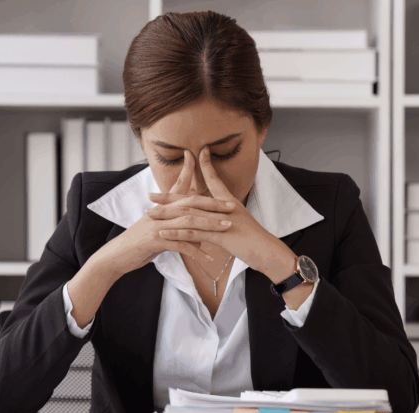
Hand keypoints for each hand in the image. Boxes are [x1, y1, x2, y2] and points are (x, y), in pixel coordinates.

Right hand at [89, 149, 235, 278]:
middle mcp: (159, 213)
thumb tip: (201, 238)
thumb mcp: (160, 234)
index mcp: (160, 208)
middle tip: (232, 206)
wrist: (116, 256)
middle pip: (190, 203)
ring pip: (188, 221)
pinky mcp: (154, 240)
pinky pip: (180, 244)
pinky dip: (196, 251)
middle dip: (213, 204)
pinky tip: (209, 258)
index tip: (208, 169)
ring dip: (209, 225)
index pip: (180, 189)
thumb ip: (180, 232)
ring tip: (227, 228)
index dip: (191, 175)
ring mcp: (156, 225)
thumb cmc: (139, 246)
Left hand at [149, 147, 298, 284]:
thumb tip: (215, 215)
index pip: (214, 179)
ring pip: (189, 215)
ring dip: (167, 214)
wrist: (268, 251)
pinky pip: (194, 233)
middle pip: (192, 198)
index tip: (192, 154)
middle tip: (150, 195)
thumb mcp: (239, 223)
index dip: (204, 166)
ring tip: (150, 214)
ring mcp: (221, 221)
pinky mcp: (220, 235)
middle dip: (169, 197)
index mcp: (229, 202)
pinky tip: (162, 233)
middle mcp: (224, 208)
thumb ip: (225, 217)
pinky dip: (177, 232)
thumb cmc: (255, 239)